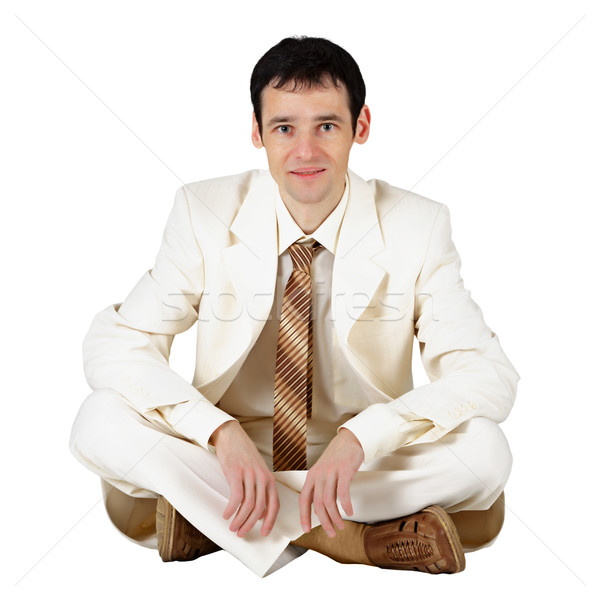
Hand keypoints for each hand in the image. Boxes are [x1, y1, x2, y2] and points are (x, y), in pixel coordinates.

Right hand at [210, 420, 279, 536]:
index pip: (274, 505)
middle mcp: (262, 477)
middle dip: (250, 524)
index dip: (270, 521)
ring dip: (239, 520)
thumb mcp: (257, 471)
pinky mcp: (236, 473)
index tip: (263, 533)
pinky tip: (226, 514)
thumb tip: (261, 513)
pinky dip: (231, 509)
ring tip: (232, 527)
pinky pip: (236, 497)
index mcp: (269, 478)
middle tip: (241, 533)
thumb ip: (261, 489)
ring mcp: (249, 475)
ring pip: (248, 505)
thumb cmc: (244, 454)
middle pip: (260, 508)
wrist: (231, 435)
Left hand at [298, 428, 364, 536]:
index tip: (306, 529)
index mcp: (312, 476)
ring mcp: (331, 472)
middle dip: (324, 521)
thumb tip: (317, 509)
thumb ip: (318, 488)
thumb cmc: (336, 457)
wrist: (349, 440)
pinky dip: (345, 505)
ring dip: (335, 517)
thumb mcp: (322, 471)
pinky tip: (349, 512)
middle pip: (318, 503)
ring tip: (340, 525)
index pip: (304, 499)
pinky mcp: (344, 470)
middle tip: (331, 532)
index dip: (303, 516)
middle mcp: (319, 474)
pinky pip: (343, 492)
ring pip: (329, 500)